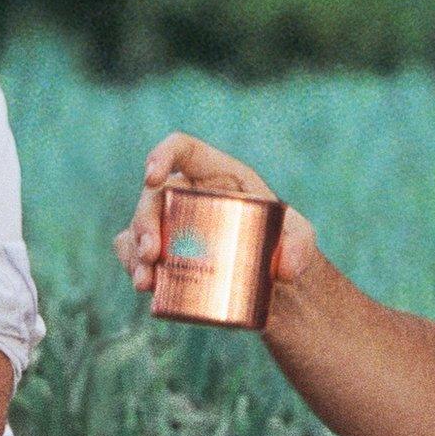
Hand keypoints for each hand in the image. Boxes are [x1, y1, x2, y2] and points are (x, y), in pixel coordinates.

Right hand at [112, 132, 319, 292]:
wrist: (270, 278)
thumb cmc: (283, 244)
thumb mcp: (300, 237)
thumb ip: (301, 244)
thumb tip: (283, 267)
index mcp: (216, 174)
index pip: (182, 150)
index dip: (162, 154)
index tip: (152, 177)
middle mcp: (188, 194)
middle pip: (153, 196)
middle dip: (145, 221)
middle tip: (152, 253)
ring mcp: (171, 224)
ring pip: (137, 227)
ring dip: (134, 251)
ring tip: (146, 281)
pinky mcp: (164, 253)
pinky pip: (134, 254)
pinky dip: (133, 267)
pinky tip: (145, 285)